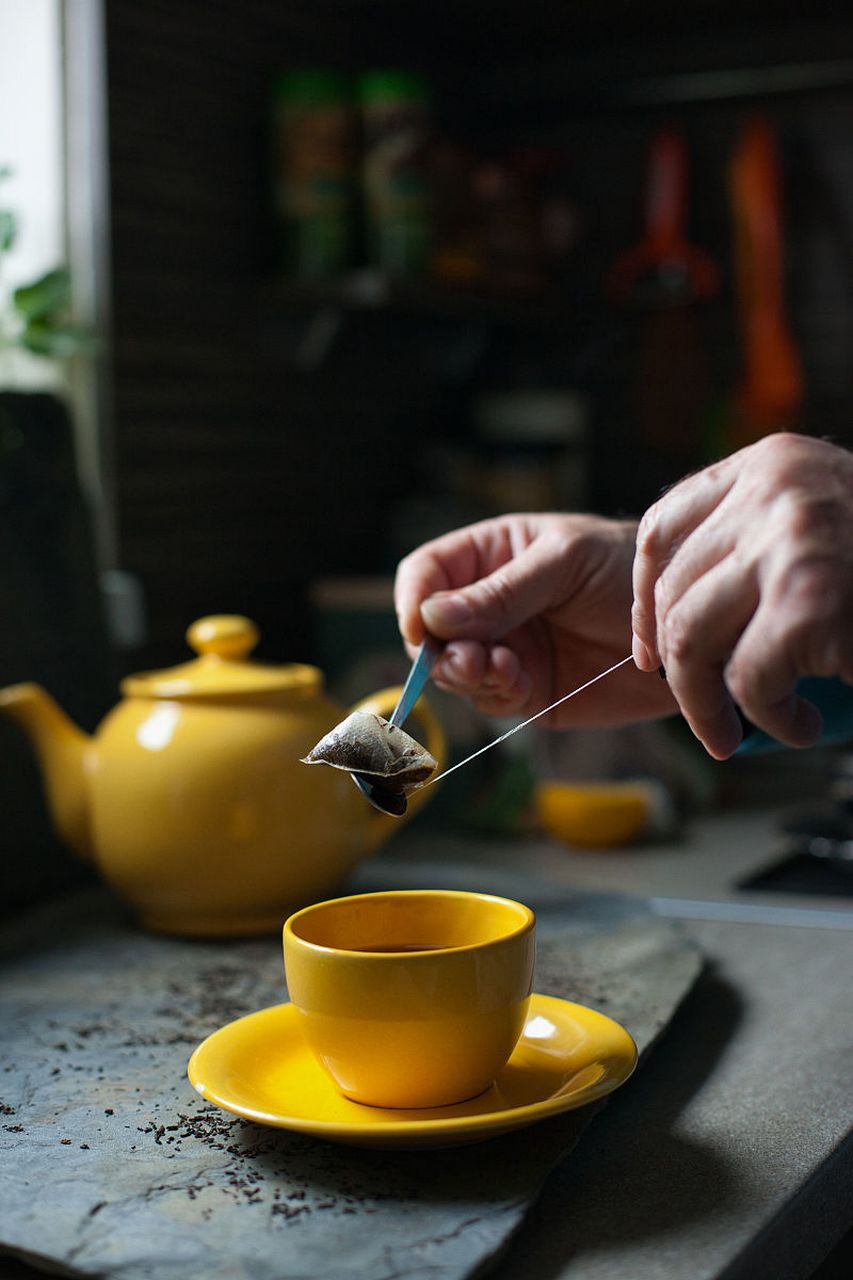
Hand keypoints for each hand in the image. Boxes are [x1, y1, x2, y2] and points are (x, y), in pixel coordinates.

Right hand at [395, 513, 675, 726]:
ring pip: (452, 670)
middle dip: (437, 647)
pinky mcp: (527, 692)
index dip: (414, 600)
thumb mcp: (565, 563)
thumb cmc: (630, 570)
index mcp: (490, 556)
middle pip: (428, 631)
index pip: (425, 575)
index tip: (424, 625)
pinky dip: (492, 693)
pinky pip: (488, 699)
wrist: (687, 627)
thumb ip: (502, 591)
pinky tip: (517, 679)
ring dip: (462, 673)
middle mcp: (487, 605)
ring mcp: (505, 650)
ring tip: (495, 666)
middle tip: (467, 656)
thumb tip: (432, 618)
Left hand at [632, 433, 852, 758]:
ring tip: (739, 731)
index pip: (664, 529)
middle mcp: (776, 489)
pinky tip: (802, 725)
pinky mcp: (813, 602)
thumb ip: (764, 550)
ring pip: (692, 638)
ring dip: (707, 704)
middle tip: (707, 712)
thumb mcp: (826, 528)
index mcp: (775, 464)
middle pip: (671, 588)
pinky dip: (770, 719)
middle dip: (677, 667)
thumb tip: (676, 626)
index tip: (653, 648)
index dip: (647, 598)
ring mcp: (793, 540)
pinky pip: (748, 680)